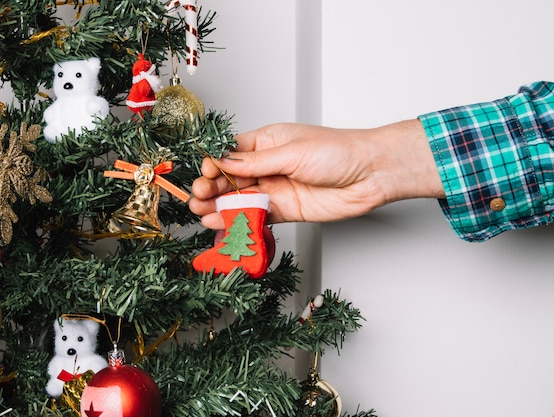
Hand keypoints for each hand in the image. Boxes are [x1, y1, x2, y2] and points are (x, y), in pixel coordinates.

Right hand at [190, 120, 443, 228]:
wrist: (370, 175)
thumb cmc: (337, 151)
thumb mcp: (291, 152)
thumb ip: (256, 162)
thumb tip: (223, 162)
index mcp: (268, 142)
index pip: (231, 152)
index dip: (215, 163)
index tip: (206, 173)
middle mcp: (268, 165)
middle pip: (231, 177)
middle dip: (212, 186)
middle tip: (198, 196)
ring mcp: (275, 188)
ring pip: (240, 198)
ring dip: (219, 205)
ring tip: (200, 212)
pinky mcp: (284, 210)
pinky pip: (255, 215)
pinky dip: (238, 220)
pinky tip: (220, 223)